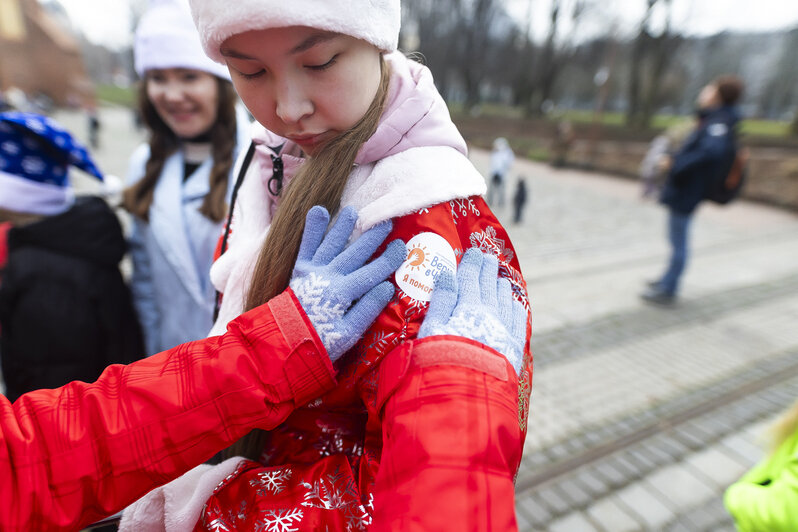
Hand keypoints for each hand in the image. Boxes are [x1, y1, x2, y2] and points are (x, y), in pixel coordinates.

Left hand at [289, 206, 405, 360]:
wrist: (283, 343)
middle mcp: (328, 276)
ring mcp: (312, 270)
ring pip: (332, 243)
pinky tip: (319, 210)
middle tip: (386, 222)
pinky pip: (307, 245)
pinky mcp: (299, 269)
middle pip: (355, 253)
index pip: (372, 272)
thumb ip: (367, 309)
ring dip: (343, 227)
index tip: (402, 246)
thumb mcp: (348, 334)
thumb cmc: (320, 342)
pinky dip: (312, 228)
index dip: (389, 259)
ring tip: (354, 211)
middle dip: (372, 237)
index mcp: (342, 293)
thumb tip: (388, 287)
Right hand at [418, 248, 527, 374]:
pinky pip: (517, 320)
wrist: (466, 396)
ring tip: (500, 278)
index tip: (474, 252)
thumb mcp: (431, 329)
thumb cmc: (440, 361)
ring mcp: (504, 331)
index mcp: (468, 307)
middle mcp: (490, 314)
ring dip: (501, 287)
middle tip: (489, 258)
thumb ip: (440, 301)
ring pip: (505, 301)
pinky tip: (513, 303)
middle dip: (488, 270)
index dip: (472, 264)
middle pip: (489, 286)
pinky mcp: (513, 349)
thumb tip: (447, 274)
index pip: (470, 278)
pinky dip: (515, 307)